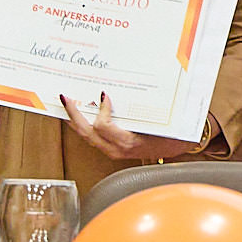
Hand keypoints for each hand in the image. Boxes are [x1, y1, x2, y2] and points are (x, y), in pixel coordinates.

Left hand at [60, 94, 200, 161]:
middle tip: (65, 98)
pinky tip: (80, 116)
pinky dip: (83, 125)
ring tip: (66, 106)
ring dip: (75, 120)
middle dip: (73, 114)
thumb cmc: (170, 134)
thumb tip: (121, 90)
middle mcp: (116, 149)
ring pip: (86, 136)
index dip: (100, 108)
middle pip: (86, 132)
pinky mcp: (112, 149)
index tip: (104, 94)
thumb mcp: (158, 120)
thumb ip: (141, 108)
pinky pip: (92, 138)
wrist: (176, 148)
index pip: (102, 126)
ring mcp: (112, 150)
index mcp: (127, 142)